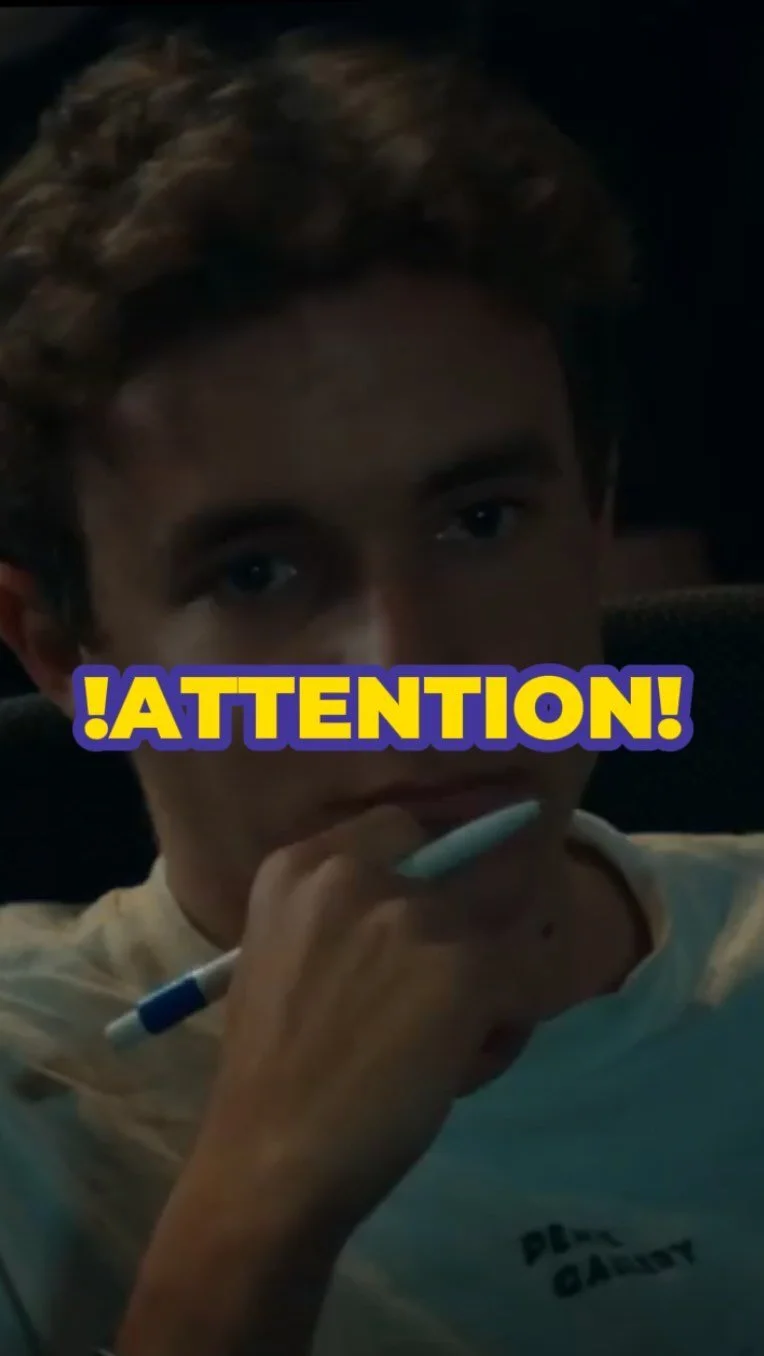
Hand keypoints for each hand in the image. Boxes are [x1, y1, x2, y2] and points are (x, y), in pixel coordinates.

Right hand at [193, 804, 504, 1245]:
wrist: (271, 1154)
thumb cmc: (271, 1076)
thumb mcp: (282, 959)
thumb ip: (342, 919)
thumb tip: (429, 910)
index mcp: (300, 866)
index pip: (398, 828)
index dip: (425, 874)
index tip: (431, 917)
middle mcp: (356, 872)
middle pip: (457, 881)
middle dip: (460, 938)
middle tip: (435, 1004)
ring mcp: (413, 915)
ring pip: (497, 935)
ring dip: (488, 987)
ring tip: (447, 1048)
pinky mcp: (466, 965)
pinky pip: (527, 982)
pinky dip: (509, 1026)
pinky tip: (462, 1066)